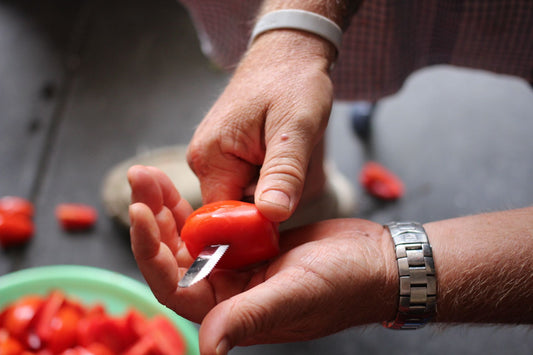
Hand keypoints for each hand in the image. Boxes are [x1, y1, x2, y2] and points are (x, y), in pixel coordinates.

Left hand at [128, 165, 396, 354]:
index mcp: (229, 311)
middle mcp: (226, 292)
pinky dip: (195, 205)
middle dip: (151, 219)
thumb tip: (209, 349)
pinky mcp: (248, 245)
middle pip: (173, 257)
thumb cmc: (344, 283)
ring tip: (149, 175)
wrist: (375, 261)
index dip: (149, 251)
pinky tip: (177, 185)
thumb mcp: (296, 295)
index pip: (173, 285)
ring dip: (167, 207)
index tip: (139, 210)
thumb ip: (249, 317)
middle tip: (139, 179)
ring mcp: (236, 266)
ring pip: (188, 238)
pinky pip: (212, 225)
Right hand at [187, 30, 334, 222]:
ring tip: (291, 158)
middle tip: (295, 173)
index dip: (252, 228)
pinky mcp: (226, 156)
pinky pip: (247, 183)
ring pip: (244, 198)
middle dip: (268, 203)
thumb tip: (272, 215)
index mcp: (211, 157)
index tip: (281, 222)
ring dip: (272, 189)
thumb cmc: (292, 82)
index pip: (222, 218)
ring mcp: (214, 159)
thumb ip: (284, 173)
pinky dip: (269, 178)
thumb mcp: (296, 128)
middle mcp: (203, 161)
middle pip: (234, 211)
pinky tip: (282, 157)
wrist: (288, 54)